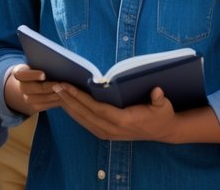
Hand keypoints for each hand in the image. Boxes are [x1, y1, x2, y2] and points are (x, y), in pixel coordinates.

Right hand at [7, 65, 60, 113]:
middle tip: (58, 84)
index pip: (23, 74)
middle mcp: (21, 87)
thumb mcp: (36, 64)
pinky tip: (63, 97)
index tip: (43, 74)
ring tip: (63, 91)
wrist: (32, 83)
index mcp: (19, 73)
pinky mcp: (35, 107)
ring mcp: (27, 98)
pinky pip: (44, 106)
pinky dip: (54, 102)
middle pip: (32, 89)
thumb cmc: (37, 69)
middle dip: (46, 87)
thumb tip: (54, 62)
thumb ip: (42, 63)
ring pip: (39, 99)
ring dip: (52, 96)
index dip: (33, 75)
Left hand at [52, 82, 177, 141]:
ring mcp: (109, 134)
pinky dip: (75, 114)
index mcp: (123, 121)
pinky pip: (86, 124)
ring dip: (68, 106)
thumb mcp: (164, 106)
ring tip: (56, 93)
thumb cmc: (162, 114)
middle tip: (55, 86)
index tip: (67, 86)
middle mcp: (113, 130)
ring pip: (83, 120)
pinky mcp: (107, 134)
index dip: (80, 98)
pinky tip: (66, 104)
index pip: (97, 109)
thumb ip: (159, 99)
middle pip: (85, 114)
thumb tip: (157, 92)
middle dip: (69, 100)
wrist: (164, 131)